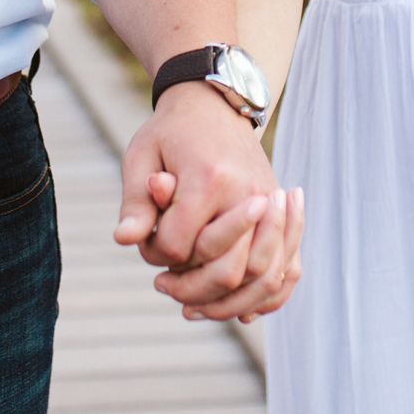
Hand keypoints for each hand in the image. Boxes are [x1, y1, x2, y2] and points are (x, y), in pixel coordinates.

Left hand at [114, 82, 303, 320]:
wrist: (216, 104)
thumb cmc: (172, 131)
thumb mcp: (142, 155)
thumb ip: (136, 201)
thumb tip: (124, 239)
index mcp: (208, 179)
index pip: (183, 247)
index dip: (159, 258)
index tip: (147, 246)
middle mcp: (248, 193)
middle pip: (230, 270)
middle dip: (193, 291)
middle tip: (165, 289)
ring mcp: (271, 202)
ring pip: (264, 276)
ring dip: (229, 303)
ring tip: (195, 306)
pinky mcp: (283, 211)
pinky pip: (289, 267)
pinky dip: (268, 295)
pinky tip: (241, 309)